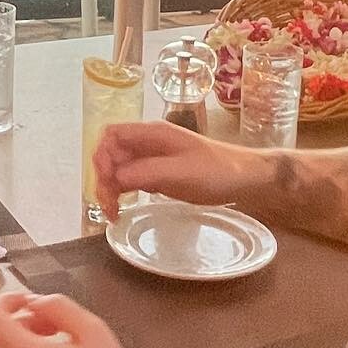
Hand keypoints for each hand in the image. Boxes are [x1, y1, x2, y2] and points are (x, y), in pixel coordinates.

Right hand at [93, 121, 246, 221]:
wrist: (245, 178)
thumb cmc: (218, 171)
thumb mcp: (182, 172)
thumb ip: (148, 172)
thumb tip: (116, 178)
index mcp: (153, 134)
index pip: (113, 135)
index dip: (102, 155)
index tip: (106, 180)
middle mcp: (149, 143)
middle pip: (111, 154)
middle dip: (103, 177)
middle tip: (108, 204)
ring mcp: (153, 159)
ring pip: (118, 169)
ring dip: (109, 188)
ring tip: (112, 213)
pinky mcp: (158, 174)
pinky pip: (130, 180)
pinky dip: (121, 193)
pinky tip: (121, 209)